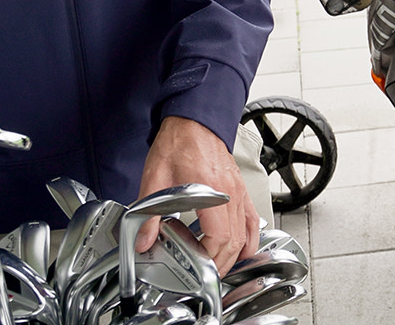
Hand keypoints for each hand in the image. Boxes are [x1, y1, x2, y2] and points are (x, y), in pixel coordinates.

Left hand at [135, 116, 259, 273]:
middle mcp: (229, 192)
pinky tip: (242, 246)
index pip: (219, 236)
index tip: (196, 264)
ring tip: (221, 266)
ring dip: (237, 254)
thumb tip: (142, 240)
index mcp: (210, 190)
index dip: (209, 256)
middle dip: (221, 263)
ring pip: (247, 233)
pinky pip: (252, 218)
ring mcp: (238, 190)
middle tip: (206, 274)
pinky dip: (250, 237)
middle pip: (235, 240)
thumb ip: (147, 213)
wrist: (194, 120)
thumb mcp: (155, 178)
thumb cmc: (178, 142)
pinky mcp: (240, 188)